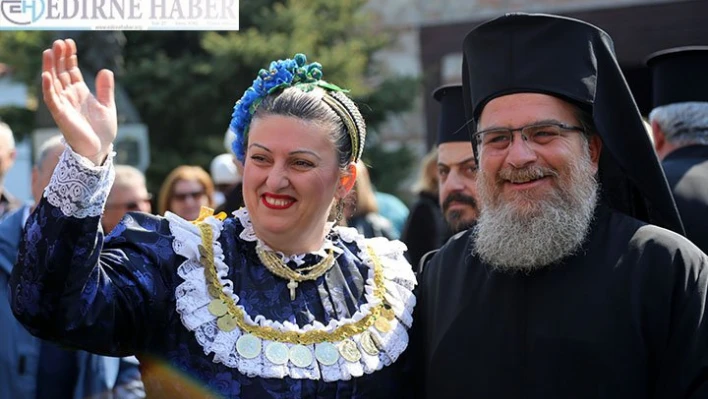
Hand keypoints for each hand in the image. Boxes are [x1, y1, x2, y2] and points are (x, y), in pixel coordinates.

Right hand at [42, 39, 116, 164]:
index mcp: (80, 92)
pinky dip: (48, 88)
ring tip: (49, 52)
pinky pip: (52, 99)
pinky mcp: (61, 115)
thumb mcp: (107, 106)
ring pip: (53, 82)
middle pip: (61, 72)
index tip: (69, 42)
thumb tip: (106, 70)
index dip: (70, 57)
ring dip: (50, 67)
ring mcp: (64, 104)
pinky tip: (46, 75)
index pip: (71, 70)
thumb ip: (106, 89)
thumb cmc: (102, 130)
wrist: (100, 149)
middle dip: (59, 57)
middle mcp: (69, 95)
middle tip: (59, 42)